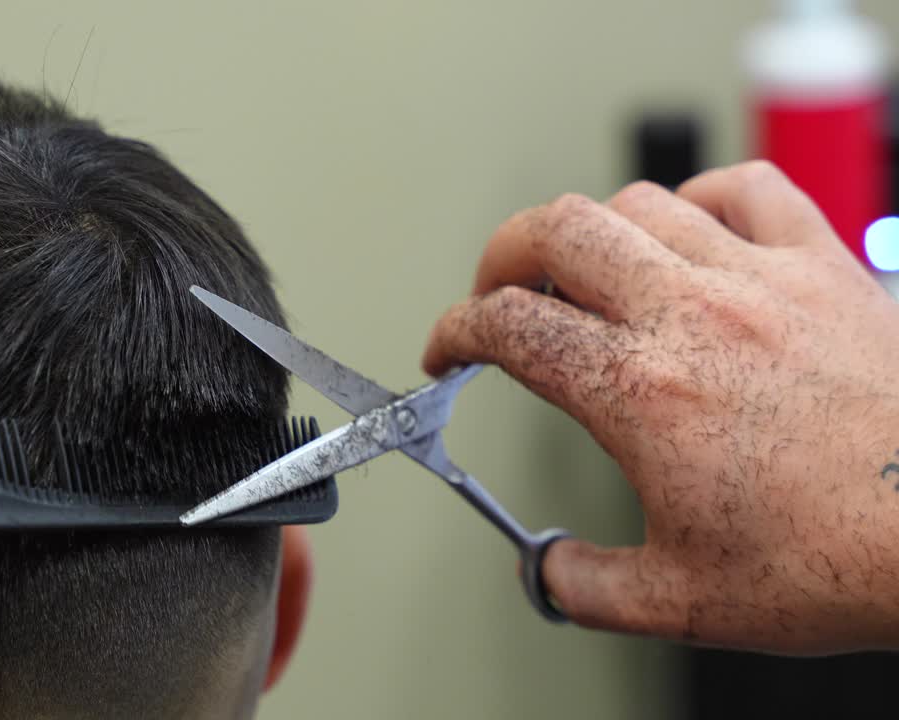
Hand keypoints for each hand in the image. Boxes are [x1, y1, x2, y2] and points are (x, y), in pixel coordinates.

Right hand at [424, 161, 898, 653]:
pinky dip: (698, 200)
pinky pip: (746, 189)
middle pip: (555, 231)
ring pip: (639, 202)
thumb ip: (586, 587)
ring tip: (583, 269)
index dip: (454, 332)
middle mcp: (693, 317)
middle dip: (501, 255)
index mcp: (641, 391)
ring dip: (590, 233)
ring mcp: (761, 281)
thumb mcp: (684, 601)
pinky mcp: (825, 267)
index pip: (507, 326)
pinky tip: (690, 232)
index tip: (449, 350)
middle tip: (496, 291)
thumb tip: (549, 571)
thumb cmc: (841, 559)